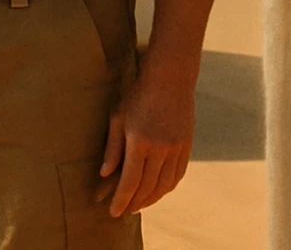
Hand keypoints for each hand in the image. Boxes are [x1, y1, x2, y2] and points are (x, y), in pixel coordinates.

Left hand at [96, 63, 196, 216]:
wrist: (170, 78)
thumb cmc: (138, 95)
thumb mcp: (118, 118)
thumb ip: (112, 148)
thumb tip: (104, 175)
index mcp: (139, 142)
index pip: (130, 182)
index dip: (121, 200)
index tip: (113, 213)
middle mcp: (160, 149)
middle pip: (147, 188)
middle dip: (134, 203)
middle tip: (124, 211)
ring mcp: (176, 148)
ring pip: (164, 185)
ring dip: (151, 199)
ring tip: (139, 204)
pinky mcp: (186, 146)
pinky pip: (177, 175)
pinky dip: (167, 188)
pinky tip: (158, 191)